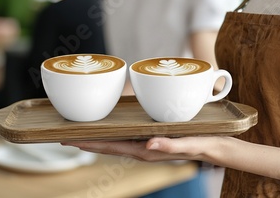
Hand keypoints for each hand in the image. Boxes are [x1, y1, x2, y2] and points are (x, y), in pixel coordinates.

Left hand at [63, 136, 221, 162]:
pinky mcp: (151, 138)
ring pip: (114, 141)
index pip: (110, 147)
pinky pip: (125, 136)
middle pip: (107, 145)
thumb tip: (148, 145)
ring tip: (79, 133)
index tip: (70, 139)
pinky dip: (111, 133)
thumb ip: (169, 146)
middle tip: (64, 136)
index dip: (89, 144)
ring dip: (96, 138)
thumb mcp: (187, 144)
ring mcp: (145, 144)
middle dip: (86, 142)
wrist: (215, 147)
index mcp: (145, 150)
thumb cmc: (202, 144)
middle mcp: (141, 148)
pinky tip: (108, 128)